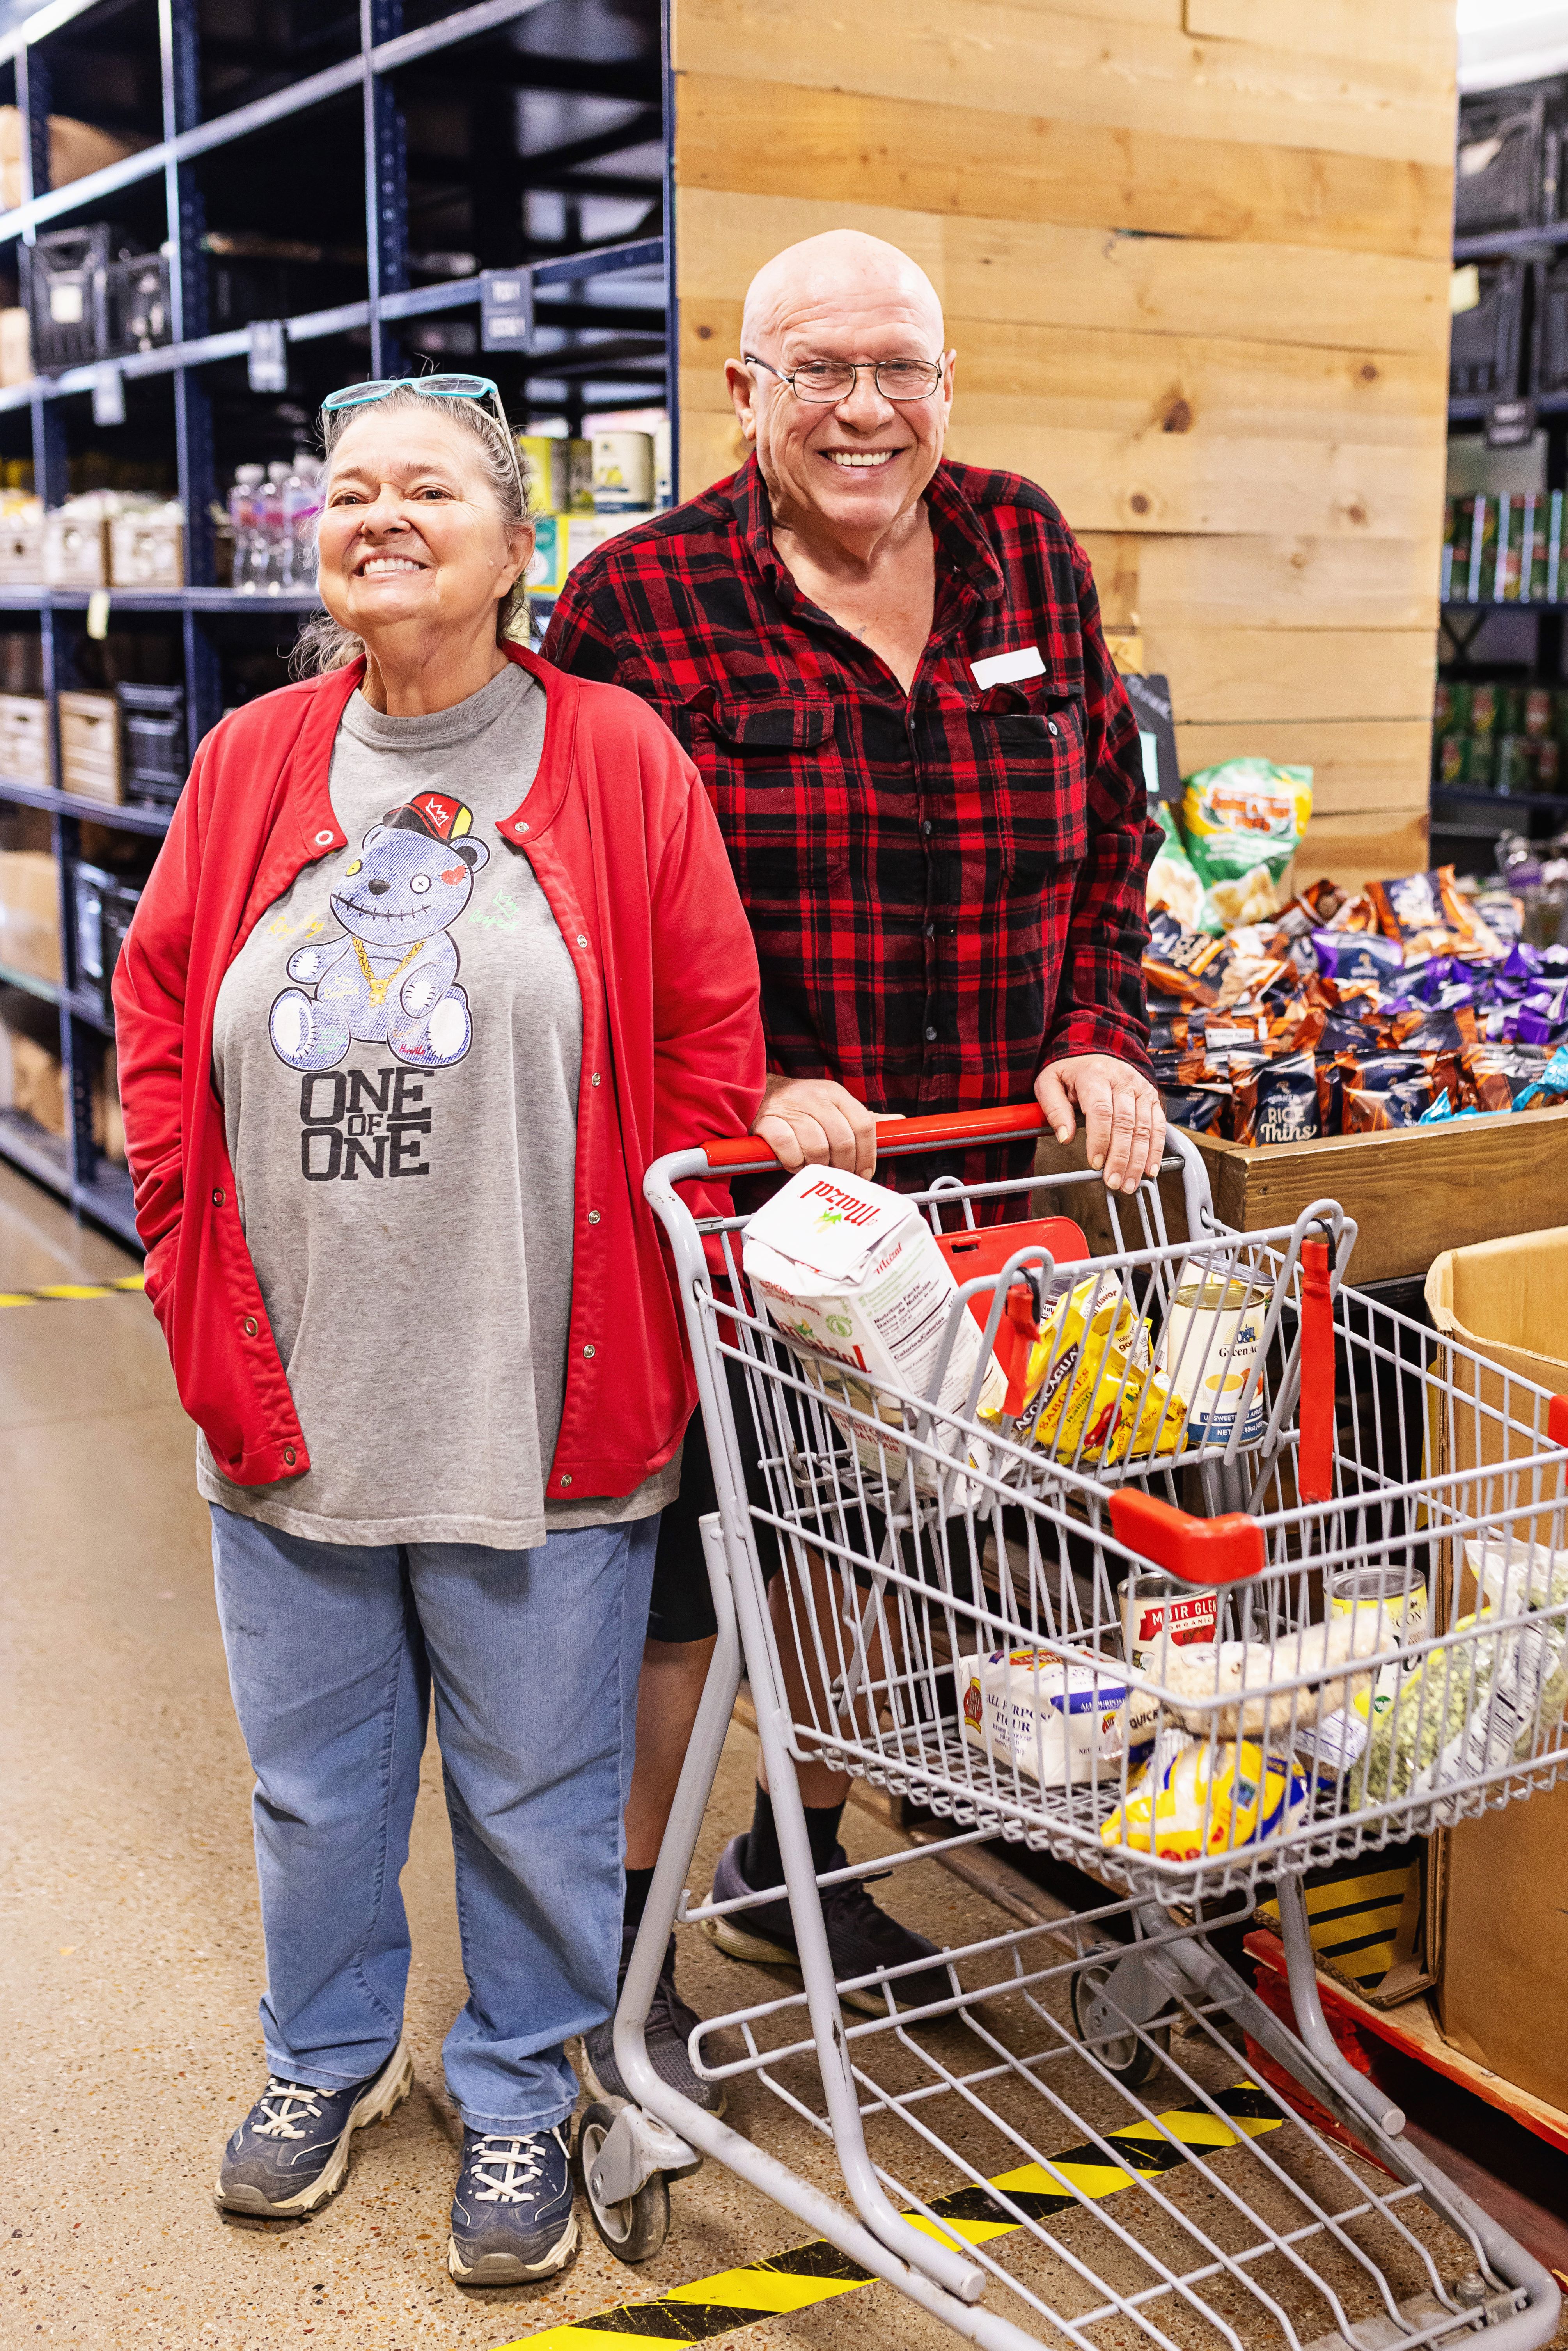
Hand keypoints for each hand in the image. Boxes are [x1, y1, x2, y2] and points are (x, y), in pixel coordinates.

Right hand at [750, 1074, 882, 1176]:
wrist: (756, 1093)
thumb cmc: (800, 1107)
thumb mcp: (833, 1106)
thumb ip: (862, 1119)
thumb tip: (898, 1122)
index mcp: (835, 1093)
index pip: (863, 1124)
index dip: (868, 1154)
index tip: (864, 1172)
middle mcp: (814, 1097)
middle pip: (843, 1140)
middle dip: (844, 1165)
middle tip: (839, 1175)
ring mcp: (790, 1108)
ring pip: (818, 1147)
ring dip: (818, 1165)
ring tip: (814, 1167)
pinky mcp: (767, 1121)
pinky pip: (789, 1148)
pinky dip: (794, 1162)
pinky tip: (794, 1162)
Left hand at [1036, 1055, 1166, 1194]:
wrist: (1097, 1050)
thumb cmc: (1071, 1070)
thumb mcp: (1049, 1083)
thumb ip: (1054, 1109)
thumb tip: (1065, 1137)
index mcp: (1095, 1075)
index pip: (1101, 1111)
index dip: (1100, 1140)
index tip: (1095, 1163)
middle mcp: (1122, 1080)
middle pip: (1125, 1123)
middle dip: (1121, 1157)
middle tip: (1113, 1181)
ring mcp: (1141, 1088)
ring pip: (1145, 1127)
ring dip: (1138, 1160)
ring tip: (1129, 1183)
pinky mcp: (1152, 1097)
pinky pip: (1158, 1126)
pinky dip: (1155, 1150)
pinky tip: (1150, 1169)